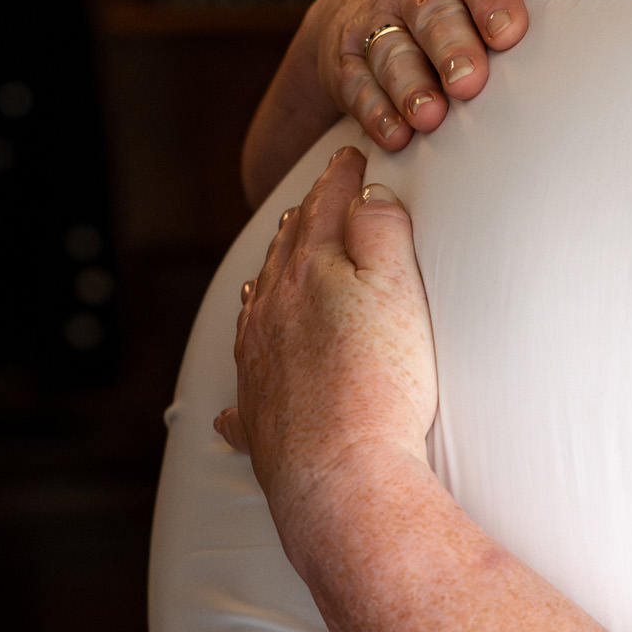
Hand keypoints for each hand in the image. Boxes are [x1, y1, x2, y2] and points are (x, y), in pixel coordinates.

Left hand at [218, 150, 439, 565]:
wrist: (342, 476)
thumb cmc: (381, 384)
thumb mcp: (397, 291)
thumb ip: (381, 234)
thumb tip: (366, 194)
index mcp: (309, 275)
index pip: (326, 210)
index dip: (341, 178)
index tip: (350, 155)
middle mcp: (272, 314)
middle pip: (285, 254)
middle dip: (303, 220)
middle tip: (314, 199)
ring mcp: (259, 366)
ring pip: (257, 311)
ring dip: (268, 282)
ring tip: (272, 268)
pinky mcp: (260, 419)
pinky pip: (243, 396)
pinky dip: (243, 384)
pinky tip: (234, 403)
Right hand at [315, 0, 600, 152]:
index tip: (510, 33)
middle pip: (432, 14)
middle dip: (451, 48)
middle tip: (470, 83)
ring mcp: (377, 22)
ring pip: (391, 52)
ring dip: (410, 85)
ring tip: (430, 117)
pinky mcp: (347, 60)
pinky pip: (357, 85)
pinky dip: (375, 111)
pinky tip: (396, 136)